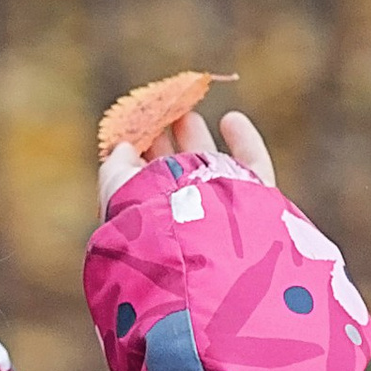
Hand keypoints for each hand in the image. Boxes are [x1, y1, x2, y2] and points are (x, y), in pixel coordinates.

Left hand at [98, 103, 274, 216]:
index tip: (133, 128)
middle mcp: (187, 219)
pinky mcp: (255, 205)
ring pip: (210, 170)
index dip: (136, 155)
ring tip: (188, 114)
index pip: (140, 184)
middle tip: (162, 116)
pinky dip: (245, 143)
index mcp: (151, 223)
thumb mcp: (116, 192)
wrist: (202, 256)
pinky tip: (232, 119)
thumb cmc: (150, 226)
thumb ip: (115, 167)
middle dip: (166, 144)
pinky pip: (253, 168)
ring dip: (198, 140)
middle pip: (174, 176)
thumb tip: (122, 148)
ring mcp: (222, 213)